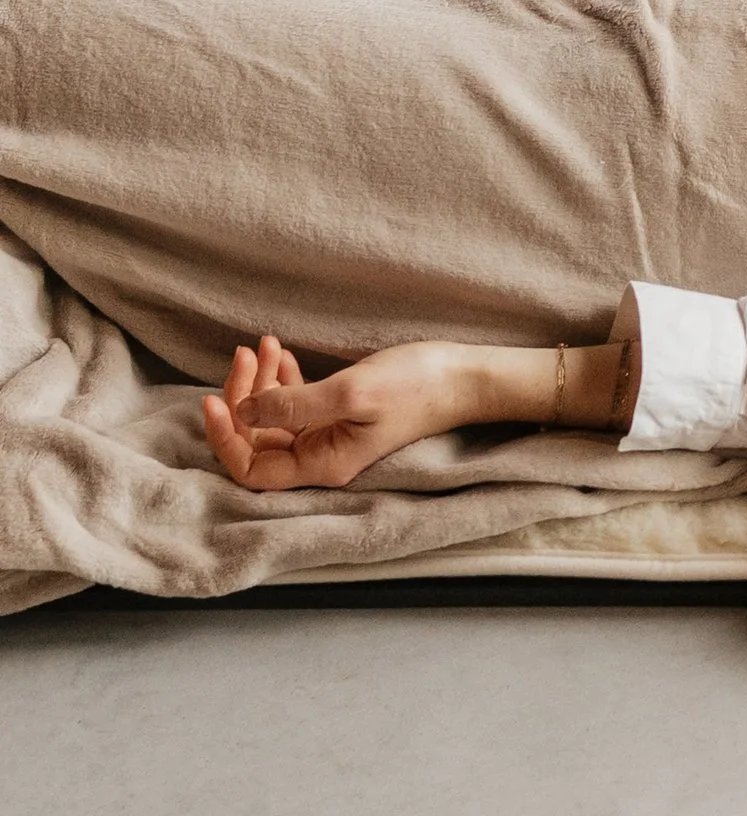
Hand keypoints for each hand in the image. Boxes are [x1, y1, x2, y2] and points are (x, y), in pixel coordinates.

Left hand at [202, 334, 488, 490]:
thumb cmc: (416, 386)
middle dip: (242, 398)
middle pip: (257, 440)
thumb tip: (243, 413)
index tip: (213, 399)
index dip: (225, 438)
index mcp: (322, 464)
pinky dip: (281, 379)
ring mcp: (329, 435)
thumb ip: (293, 404)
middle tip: (247, 353)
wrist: (464, 376)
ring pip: (272, 418)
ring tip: (263, 345)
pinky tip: (280, 354)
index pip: (252, 469)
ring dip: (259, 383)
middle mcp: (321, 457)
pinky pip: (294, 404)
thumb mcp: (351, 392)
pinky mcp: (340, 414)